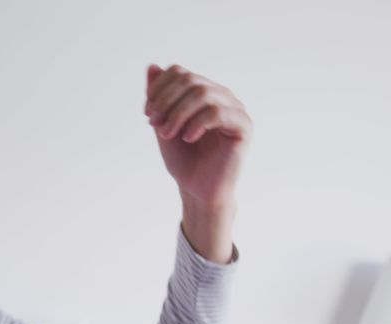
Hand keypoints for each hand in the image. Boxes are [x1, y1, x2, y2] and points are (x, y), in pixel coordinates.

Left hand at [145, 64, 251, 209]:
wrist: (198, 190)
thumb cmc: (183, 160)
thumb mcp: (164, 124)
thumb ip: (159, 98)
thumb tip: (152, 66)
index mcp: (204, 93)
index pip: (179, 72)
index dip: (159, 89)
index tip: (147, 115)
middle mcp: (222, 96)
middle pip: (190, 80)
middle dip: (166, 101)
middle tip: (154, 124)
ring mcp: (235, 109)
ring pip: (203, 93)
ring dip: (178, 113)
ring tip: (167, 134)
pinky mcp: (243, 126)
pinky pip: (217, 112)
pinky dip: (197, 123)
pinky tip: (188, 139)